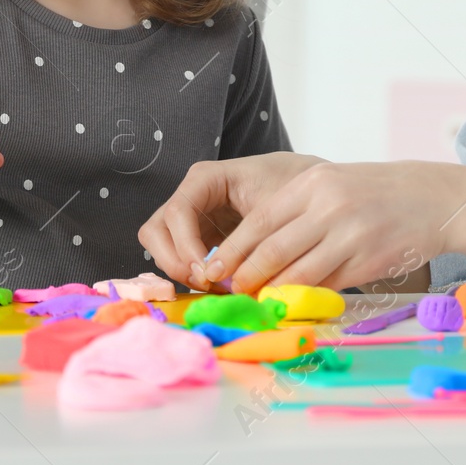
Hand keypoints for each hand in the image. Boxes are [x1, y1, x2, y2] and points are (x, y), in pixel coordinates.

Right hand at [138, 151, 325, 289]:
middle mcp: (191, 197)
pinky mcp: (199, 240)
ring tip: (214, 286)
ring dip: (181, 271)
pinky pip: (180, 260)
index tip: (207, 272)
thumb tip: (232, 277)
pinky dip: (192, 276)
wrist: (310, 187)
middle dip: (174, 261)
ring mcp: (191, 220)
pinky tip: (219, 286)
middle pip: (155, 231)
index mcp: (206, 178)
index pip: (177, 211)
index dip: (185, 245)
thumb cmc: (293, 186)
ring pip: (160, 248)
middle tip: (205, 282)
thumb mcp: (277, 207)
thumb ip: (253, 238)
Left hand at [202, 160, 465, 294]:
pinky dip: (305, 299)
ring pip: (296, 275)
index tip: (213, 269)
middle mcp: (328, 206)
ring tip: (257, 304)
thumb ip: (296, 213)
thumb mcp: (332, 186)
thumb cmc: (373, 193)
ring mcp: (349, 234)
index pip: (259, 222)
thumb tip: (254, 253)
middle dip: (245, 277)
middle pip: (271, 251)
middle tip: (229, 293)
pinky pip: (325, 286)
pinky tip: (294, 305)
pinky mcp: (367, 260)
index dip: (232, 250)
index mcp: (313, 184)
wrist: (431, 198)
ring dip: (272, 294)